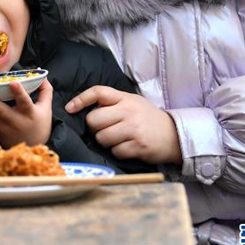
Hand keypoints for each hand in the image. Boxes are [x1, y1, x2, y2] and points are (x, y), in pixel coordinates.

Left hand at [0, 79, 53, 147]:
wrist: (32, 149)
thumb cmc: (39, 124)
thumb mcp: (46, 108)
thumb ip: (45, 90)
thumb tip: (41, 74)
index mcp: (29, 114)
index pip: (25, 103)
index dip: (19, 94)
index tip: (13, 83)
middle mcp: (14, 121)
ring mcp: (1, 126)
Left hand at [65, 86, 181, 163]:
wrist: (175, 135)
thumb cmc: (147, 118)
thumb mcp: (132, 102)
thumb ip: (112, 103)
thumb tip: (84, 109)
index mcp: (125, 98)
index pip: (98, 92)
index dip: (80, 99)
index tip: (70, 108)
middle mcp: (129, 111)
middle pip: (93, 120)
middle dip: (94, 127)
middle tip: (105, 128)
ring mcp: (134, 129)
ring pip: (101, 138)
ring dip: (105, 142)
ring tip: (117, 139)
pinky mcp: (138, 146)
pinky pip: (115, 151)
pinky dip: (118, 152)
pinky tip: (127, 147)